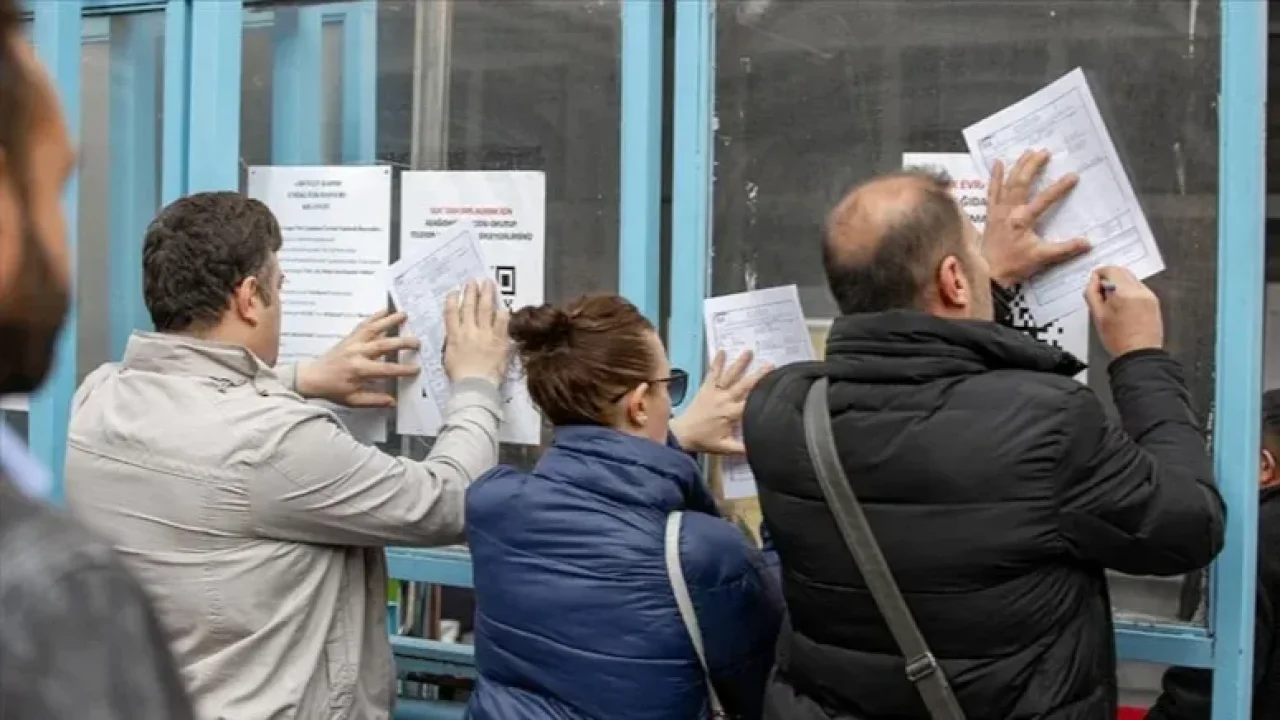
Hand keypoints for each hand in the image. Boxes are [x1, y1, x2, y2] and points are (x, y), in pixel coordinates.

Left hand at [296, 309, 420, 407]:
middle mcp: (357, 353)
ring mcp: (353, 342)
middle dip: (402, 342)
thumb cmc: (333, 389)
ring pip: (374, 329)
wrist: (312, 377)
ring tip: (404, 315)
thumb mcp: (353, 400)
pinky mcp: (350, 337)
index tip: (416, 369)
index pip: (386, 370)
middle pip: (384, 345)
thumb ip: (374, 400)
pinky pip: (364, 324)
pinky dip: (375, 316)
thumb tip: (393, 401)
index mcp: (359, 370)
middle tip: (417, 342)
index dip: (403, 369)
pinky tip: (385, 310)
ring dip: (389, 321)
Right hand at [443, 279, 510, 384]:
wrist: (475, 386)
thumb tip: (456, 335)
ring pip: (485, 309)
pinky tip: (503, 306)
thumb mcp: (449, 358)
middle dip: (471, 291)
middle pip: (469, 306)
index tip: (455, 292)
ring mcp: (485, 334)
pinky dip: (503, 312)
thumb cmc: (461, 377)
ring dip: (486, 294)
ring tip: (488, 283)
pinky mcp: (499, 339)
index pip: (451, 313)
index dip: (453, 300)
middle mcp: (469, 331)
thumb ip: (453, 343)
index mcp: (454, 336)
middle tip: (473, 281)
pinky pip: (502, 321)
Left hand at [670, 350, 772, 455]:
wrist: (682, 434)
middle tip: (771, 364)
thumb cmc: (704, 441)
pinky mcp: (706, 388)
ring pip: (730, 375)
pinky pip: (712, 373)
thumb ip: (743, 448)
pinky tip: (721, 351)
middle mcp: (725, 399)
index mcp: (732, 413)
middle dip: (758, 375)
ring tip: (749, 351)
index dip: (764, 395)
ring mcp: (715, 392)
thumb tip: (760, 449)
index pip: (752, 402)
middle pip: (745, 385)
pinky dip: (717, 362)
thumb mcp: (725, 448)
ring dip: (740, 363)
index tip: (777, 386)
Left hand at [985, 149, 1090, 286]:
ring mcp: (998, 211)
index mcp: (1023, 220)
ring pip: (1008, 183)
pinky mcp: (991, 214)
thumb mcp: (1042, 258)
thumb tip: (1088, 243)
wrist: (988, 274)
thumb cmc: (1013, 266)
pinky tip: (997, 163)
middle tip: (1045, 152)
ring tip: (1028, 152)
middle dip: (1034, 166)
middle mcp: (1009, 211)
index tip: (1073, 176)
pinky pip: (992, 191)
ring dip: (1018, 166)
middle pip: (1022, 183)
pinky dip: (994, 177)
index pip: (1045, 199)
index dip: (1059, 187)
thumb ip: (1065, 249)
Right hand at [1084, 266, 1162, 356]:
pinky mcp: (1154, 302)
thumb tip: (1093, 281)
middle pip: (1122, 272)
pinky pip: (1139, 289)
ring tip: (1113, 303)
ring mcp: (1148, 296)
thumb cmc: (1119, 340)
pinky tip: (1124, 307)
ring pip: (1131, 280)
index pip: (1111, 270)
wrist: (1139, 353)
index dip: (1100, 273)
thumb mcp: (1097, 316)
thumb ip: (1092, 294)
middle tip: (1102, 290)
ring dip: (1120, 284)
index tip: (1095, 280)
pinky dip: (1130, 292)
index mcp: (1124, 293)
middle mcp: (1139, 291)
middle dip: (1110, 277)